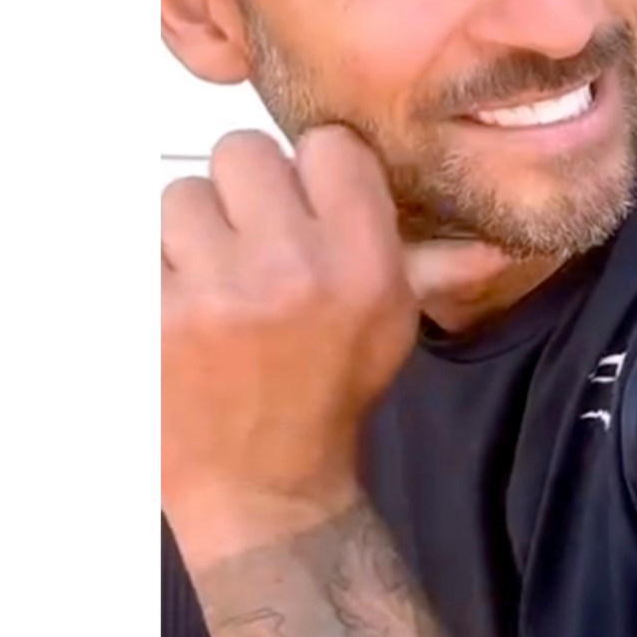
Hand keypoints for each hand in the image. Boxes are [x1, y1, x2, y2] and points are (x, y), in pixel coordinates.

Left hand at [161, 126, 417, 547]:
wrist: (261, 490)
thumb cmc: (328, 398)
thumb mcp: (392, 329)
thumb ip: (433, 267)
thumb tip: (500, 242)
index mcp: (364, 264)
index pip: (325, 145)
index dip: (309, 172)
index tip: (302, 207)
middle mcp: (294, 269)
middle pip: (241, 152)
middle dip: (240, 196)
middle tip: (245, 248)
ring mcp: (214, 291)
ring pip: (179, 193)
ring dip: (187, 234)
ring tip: (205, 285)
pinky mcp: (149, 316)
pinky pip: (135, 247)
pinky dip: (147, 275)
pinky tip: (171, 314)